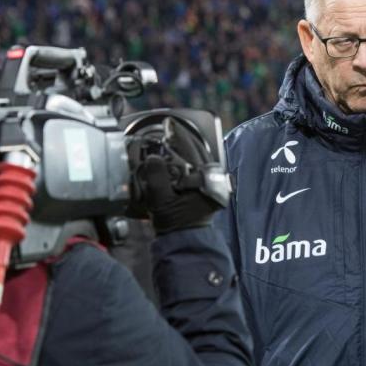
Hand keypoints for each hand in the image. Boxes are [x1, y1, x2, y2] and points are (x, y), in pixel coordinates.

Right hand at [134, 118, 220, 234]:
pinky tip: (174, 158)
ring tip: (169, 139)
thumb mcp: (161, 200)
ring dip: (184, 148)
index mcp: (205, 178)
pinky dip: (185, 160)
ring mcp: (211, 183)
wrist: (184, 243)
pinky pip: (196, 167)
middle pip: (197, 149)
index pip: (192, 147)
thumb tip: (153, 158)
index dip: (178, 133)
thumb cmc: (176, 224)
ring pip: (198, 157)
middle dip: (181, 138)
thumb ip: (156, 178)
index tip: (169, 122)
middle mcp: (212, 178)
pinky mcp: (206, 189)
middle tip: (167, 128)